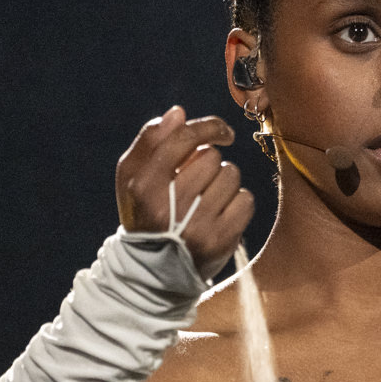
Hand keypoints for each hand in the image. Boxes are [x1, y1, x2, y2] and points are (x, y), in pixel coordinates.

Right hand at [115, 105, 254, 278]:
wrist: (154, 268)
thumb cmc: (146, 211)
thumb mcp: (134, 176)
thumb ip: (152, 141)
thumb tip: (179, 113)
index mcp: (144, 185)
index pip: (183, 139)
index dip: (208, 127)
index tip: (222, 132)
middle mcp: (168, 206)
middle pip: (210, 157)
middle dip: (210, 162)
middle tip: (200, 181)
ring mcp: (196, 226)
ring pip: (231, 176)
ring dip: (225, 181)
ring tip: (209, 197)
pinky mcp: (220, 242)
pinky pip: (246, 200)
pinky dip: (239, 201)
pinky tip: (222, 212)